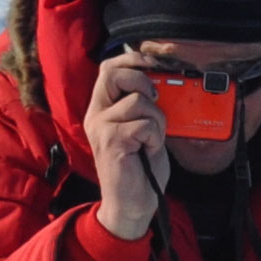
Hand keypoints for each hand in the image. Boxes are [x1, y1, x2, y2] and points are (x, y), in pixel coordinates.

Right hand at [82, 52, 173, 241]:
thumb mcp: (145, 127)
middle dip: (142, 80)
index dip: (132, 58)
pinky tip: (147, 150)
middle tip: (155, 100)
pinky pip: (144, 124)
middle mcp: (96, 115)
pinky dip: (155, 137)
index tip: (154, 62)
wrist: (133, 202)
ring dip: (157, 120)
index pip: (109, 68)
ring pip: (139, 101)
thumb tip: (164, 79)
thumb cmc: (141, 165)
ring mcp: (101, 128)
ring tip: (151, 140)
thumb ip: (146, 104)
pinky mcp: (111, 142)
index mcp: (103, 108)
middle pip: (114, 74)